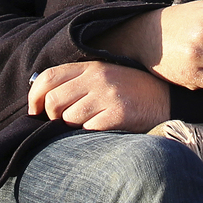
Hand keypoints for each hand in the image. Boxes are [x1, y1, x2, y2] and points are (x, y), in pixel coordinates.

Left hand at [27, 62, 170, 130]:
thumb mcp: (103, 78)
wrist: (168, 99)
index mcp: (90, 67)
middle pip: (54, 101)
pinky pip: (89, 130)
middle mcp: (98, 78)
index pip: (48, 77)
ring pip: (69, 118)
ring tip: (88, 126)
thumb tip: (40, 100)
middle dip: (52, 117)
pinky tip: (102, 132)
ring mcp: (109, 96)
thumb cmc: (129, 92)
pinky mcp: (120, 114)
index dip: (34, 97)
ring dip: (73, 128)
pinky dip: (90, 135)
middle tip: (62, 124)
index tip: (35, 111)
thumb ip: (76, 82)